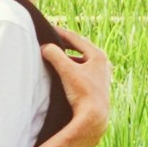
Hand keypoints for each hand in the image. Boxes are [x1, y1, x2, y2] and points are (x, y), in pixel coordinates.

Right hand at [42, 31, 121, 146]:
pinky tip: (63, 73)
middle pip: (80, 48)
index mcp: (98, 55)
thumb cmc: (82, 93)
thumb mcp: (66, 71)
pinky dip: (72, 68)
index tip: (48, 28)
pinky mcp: (97, 86)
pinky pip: (82, 71)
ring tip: (55, 55)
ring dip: (68, 57)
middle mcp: (102, 63)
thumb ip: (54, 55)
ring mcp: (101, 75)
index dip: (61, 33)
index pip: (76, 39)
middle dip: (65, 44)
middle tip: (51, 39)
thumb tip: (44, 47)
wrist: (93, 118)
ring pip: (81, 60)